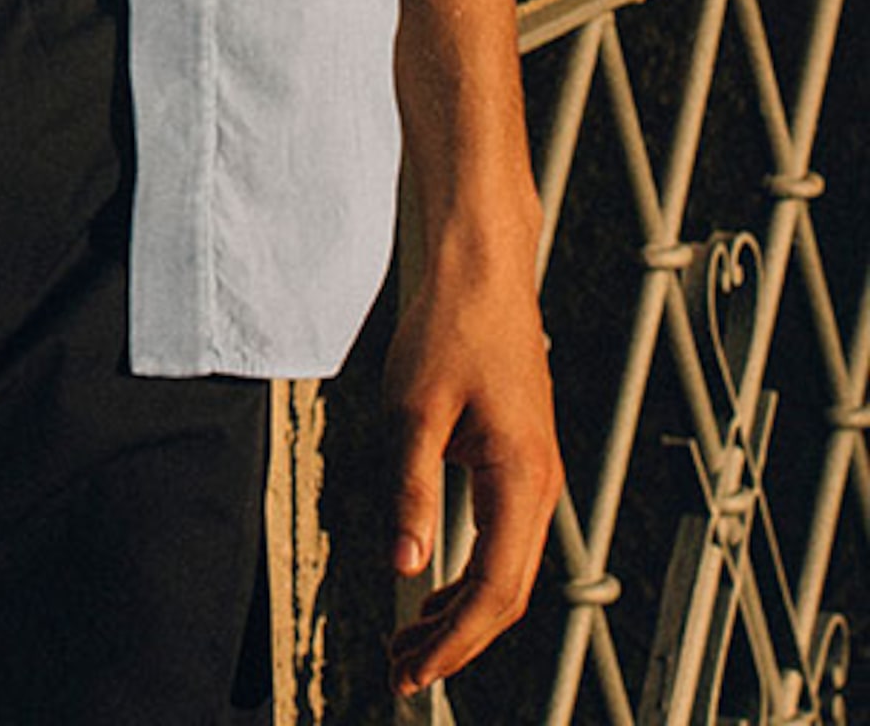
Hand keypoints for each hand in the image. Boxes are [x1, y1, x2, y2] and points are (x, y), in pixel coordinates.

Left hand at [383, 230, 562, 699]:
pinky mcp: (520, 460)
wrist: (482, 269)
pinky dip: (470, 574)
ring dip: (462, 612)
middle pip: (507, 593)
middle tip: (400, 670)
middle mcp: (540, 485)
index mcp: (522, 478)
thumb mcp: (413, 410)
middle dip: (456, 640)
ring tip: (409, 638)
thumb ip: (411, 490)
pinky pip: (503, 539)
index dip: (454, 641)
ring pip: (508, 570)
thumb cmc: (449, 327)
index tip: (411, 671)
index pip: (494, 590)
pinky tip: (433, 584)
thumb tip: (405, 568)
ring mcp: (535, 474)